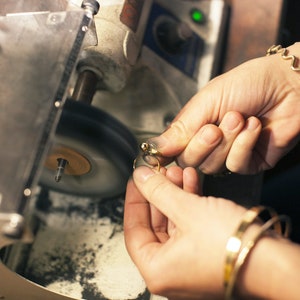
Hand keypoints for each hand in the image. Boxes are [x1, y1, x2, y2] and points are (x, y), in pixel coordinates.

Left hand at [124, 166, 246, 298]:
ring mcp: (189, 262)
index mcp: (158, 270)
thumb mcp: (187, 211)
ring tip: (178, 171)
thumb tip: (140, 177)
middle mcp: (172, 271)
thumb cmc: (232, 245)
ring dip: (176, 194)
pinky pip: (190, 224)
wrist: (273, 259)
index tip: (137, 180)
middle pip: (155, 224)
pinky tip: (192, 181)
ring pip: (174, 221)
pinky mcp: (206, 252)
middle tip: (160, 172)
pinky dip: (190, 202)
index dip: (134, 200)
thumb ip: (159, 192)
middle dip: (160, 193)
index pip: (133, 230)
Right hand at [148, 43, 299, 173]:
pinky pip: (235, 166)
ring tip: (240, 118)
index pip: (173, 150)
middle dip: (203, 144)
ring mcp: (228, 154)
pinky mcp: (249, 163)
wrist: (288, 84)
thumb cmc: (248, 83)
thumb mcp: (207, 100)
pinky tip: (253, 127)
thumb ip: (182, 127)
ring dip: (227, 140)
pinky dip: (243, 146)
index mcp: (194, 126)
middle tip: (215, 126)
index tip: (166, 152)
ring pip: (212, 166)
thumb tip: (154, 147)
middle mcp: (209, 143)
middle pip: (190, 162)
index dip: (169, 153)